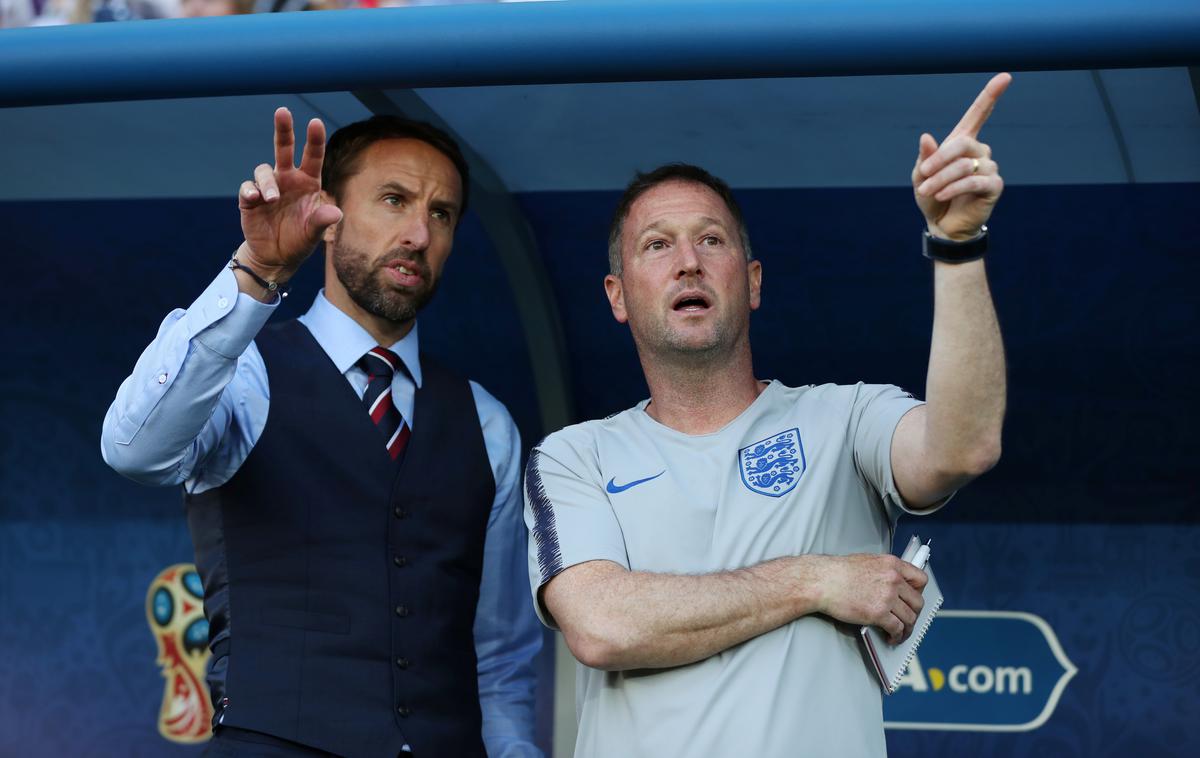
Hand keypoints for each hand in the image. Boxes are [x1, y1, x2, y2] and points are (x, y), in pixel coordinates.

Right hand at [236, 107, 343, 278]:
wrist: (276, 257)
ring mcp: (268, 188)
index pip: (312, 157)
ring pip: (264, 170)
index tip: (315, 122)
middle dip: (283, 129)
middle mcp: (287, 179)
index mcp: (308, 183)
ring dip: (268, 181)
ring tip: (272, 198)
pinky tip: (255, 199)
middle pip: (284, 148)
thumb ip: (322, 221)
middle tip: (283, 111)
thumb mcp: (313, 233)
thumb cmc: (299, 241)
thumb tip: (336, 212)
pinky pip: (248, 188)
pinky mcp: (250, 200)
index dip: (314, 139)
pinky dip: (251, 191)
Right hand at [811, 553, 926, 644]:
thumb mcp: (867, 562)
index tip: (914, 599)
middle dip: (914, 613)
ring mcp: (887, 597)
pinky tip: (891, 637)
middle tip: (908, 618)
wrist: (822, 581)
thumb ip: (884, 571)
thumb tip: (892, 584)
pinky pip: (897, 628)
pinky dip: (896, 636)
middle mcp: (893, 579)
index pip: (920, 579)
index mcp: (892, 564)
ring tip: (901, 633)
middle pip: (917, 601)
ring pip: (910, 618)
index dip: (919, 592)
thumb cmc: (837, 572)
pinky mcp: (879, 613)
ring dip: (907, 628)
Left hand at [913, 73, 1010, 240]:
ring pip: (965, 165)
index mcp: (962, 142)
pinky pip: (974, 181)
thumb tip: (927, 137)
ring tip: (927, 192)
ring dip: (941, 179)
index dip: (990, 95)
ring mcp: (989, 168)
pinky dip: (953, 188)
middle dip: (938, 160)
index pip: (978, 114)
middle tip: (923, 176)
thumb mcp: (921, 176)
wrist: (942, 225)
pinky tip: (941, 196)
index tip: (1005, 76)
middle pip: (962, 144)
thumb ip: (925, 157)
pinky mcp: (994, 186)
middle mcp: (979, 151)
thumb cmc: (932, 197)